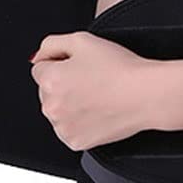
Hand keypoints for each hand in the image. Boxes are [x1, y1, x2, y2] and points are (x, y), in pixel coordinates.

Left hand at [30, 32, 156, 150]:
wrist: (144, 94)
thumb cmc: (119, 68)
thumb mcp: (82, 40)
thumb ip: (51, 44)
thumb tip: (37, 57)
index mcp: (50, 81)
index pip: (40, 68)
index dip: (61, 63)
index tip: (79, 65)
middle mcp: (52, 107)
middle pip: (47, 91)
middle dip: (63, 83)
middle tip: (90, 78)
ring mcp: (63, 128)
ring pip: (58, 110)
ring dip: (69, 103)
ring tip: (96, 94)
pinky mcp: (76, 143)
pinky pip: (69, 129)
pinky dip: (80, 121)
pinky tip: (97, 109)